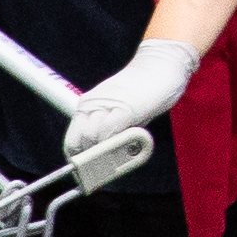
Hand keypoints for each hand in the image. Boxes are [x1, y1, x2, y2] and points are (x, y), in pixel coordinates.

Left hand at [65, 36, 201, 184]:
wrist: (163, 64)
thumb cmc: (145, 89)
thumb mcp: (122, 111)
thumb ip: (113, 132)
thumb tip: (108, 159)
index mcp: (89, 104)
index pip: (72, 141)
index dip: (80, 160)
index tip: (89, 171)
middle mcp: (92, 105)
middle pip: (80, 143)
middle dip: (91, 159)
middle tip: (108, 165)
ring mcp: (106, 106)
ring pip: (92, 140)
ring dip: (106, 152)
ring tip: (123, 152)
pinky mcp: (123, 109)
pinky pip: (109, 134)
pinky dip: (117, 145)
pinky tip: (130, 142)